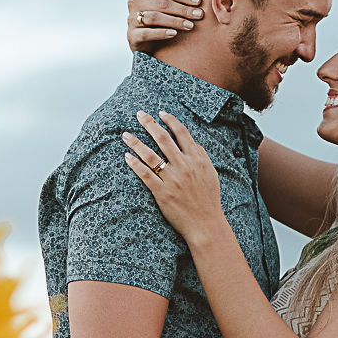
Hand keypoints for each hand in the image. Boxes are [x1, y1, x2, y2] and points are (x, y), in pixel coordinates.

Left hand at [124, 110, 225, 244]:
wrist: (206, 224)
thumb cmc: (209, 200)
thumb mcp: (211, 174)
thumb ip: (202, 156)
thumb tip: (193, 142)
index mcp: (196, 159)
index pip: (182, 133)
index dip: (170, 121)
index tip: (161, 113)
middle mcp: (184, 166)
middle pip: (163, 139)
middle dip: (149, 124)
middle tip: (139, 114)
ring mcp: (172, 179)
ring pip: (150, 155)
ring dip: (136, 142)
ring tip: (125, 135)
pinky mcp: (162, 192)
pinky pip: (145, 175)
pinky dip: (135, 164)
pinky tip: (126, 156)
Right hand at [127, 0, 202, 52]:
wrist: (146, 47)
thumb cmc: (161, 24)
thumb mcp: (167, 10)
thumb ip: (176, 1)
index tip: (199, 2)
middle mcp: (135, 3)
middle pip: (161, 4)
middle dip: (183, 9)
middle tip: (199, 15)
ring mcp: (131, 20)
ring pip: (154, 17)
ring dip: (174, 21)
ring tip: (190, 25)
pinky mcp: (131, 36)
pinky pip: (146, 33)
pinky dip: (161, 33)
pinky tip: (174, 34)